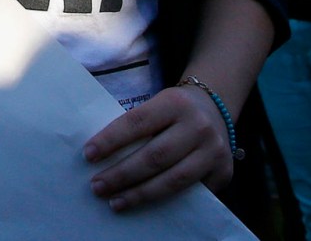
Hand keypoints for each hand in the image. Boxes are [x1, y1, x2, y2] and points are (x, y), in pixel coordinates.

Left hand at [83, 83, 232, 212]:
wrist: (215, 108)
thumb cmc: (174, 111)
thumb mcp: (157, 105)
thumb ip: (136, 126)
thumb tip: (100, 156)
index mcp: (175, 103)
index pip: (137, 122)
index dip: (111, 140)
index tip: (88, 155)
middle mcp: (197, 126)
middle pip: (154, 156)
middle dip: (121, 175)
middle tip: (96, 186)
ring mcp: (213, 150)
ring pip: (173, 180)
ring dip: (139, 194)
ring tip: (115, 202)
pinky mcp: (223, 172)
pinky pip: (191, 194)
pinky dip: (166, 203)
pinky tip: (146, 208)